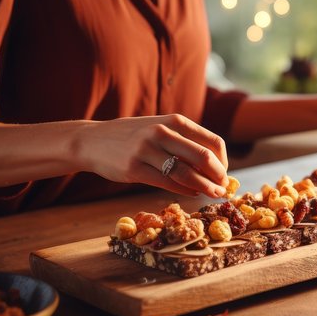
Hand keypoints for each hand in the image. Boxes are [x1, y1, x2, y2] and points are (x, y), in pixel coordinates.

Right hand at [75, 114, 229, 197]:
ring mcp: (147, 150)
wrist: (93, 140)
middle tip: (222, 188)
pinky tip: (191, 194)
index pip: (212, 142)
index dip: (223, 161)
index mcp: (174, 121)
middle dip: (218, 176)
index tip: (223, 173)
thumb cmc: (133, 136)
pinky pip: (167, 183)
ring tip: (212, 194)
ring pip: (186, 173)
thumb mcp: (160, 127)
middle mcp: (162, 132)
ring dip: (204, 187)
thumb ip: (184, 141)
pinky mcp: (134, 169)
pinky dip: (184, 191)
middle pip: (203, 157)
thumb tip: (215, 165)